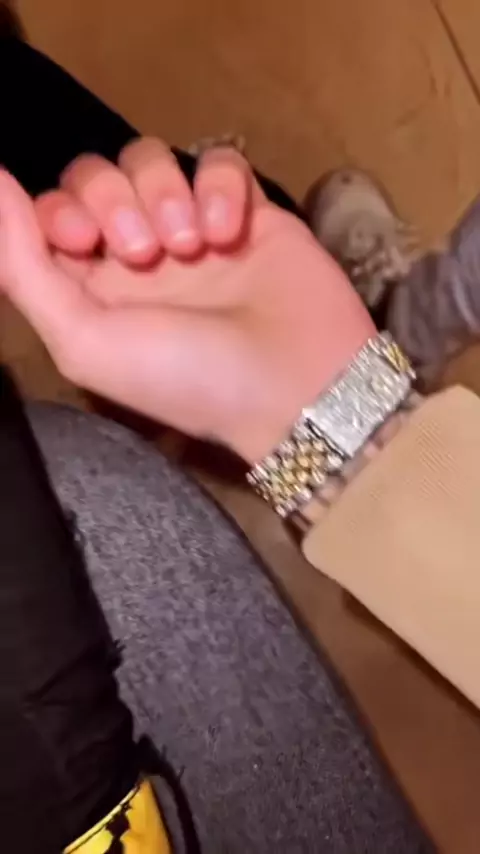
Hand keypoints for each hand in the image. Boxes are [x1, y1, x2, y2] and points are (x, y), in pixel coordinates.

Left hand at [0, 138, 373, 462]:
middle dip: (115, 201)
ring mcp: (193, 230)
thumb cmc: (185, 378)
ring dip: (165, 194)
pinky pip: (220, 161)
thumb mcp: (85, 340)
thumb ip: (23, 266)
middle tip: (148, 254)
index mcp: (94, 289)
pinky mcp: (247, 210)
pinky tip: (231, 232)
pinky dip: (221, 186)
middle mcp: (138, 256)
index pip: (54, 213)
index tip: (82, 238)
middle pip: (99, 176)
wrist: (296, 386)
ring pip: (154, 160)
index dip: (60, 210)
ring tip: (193, 247)